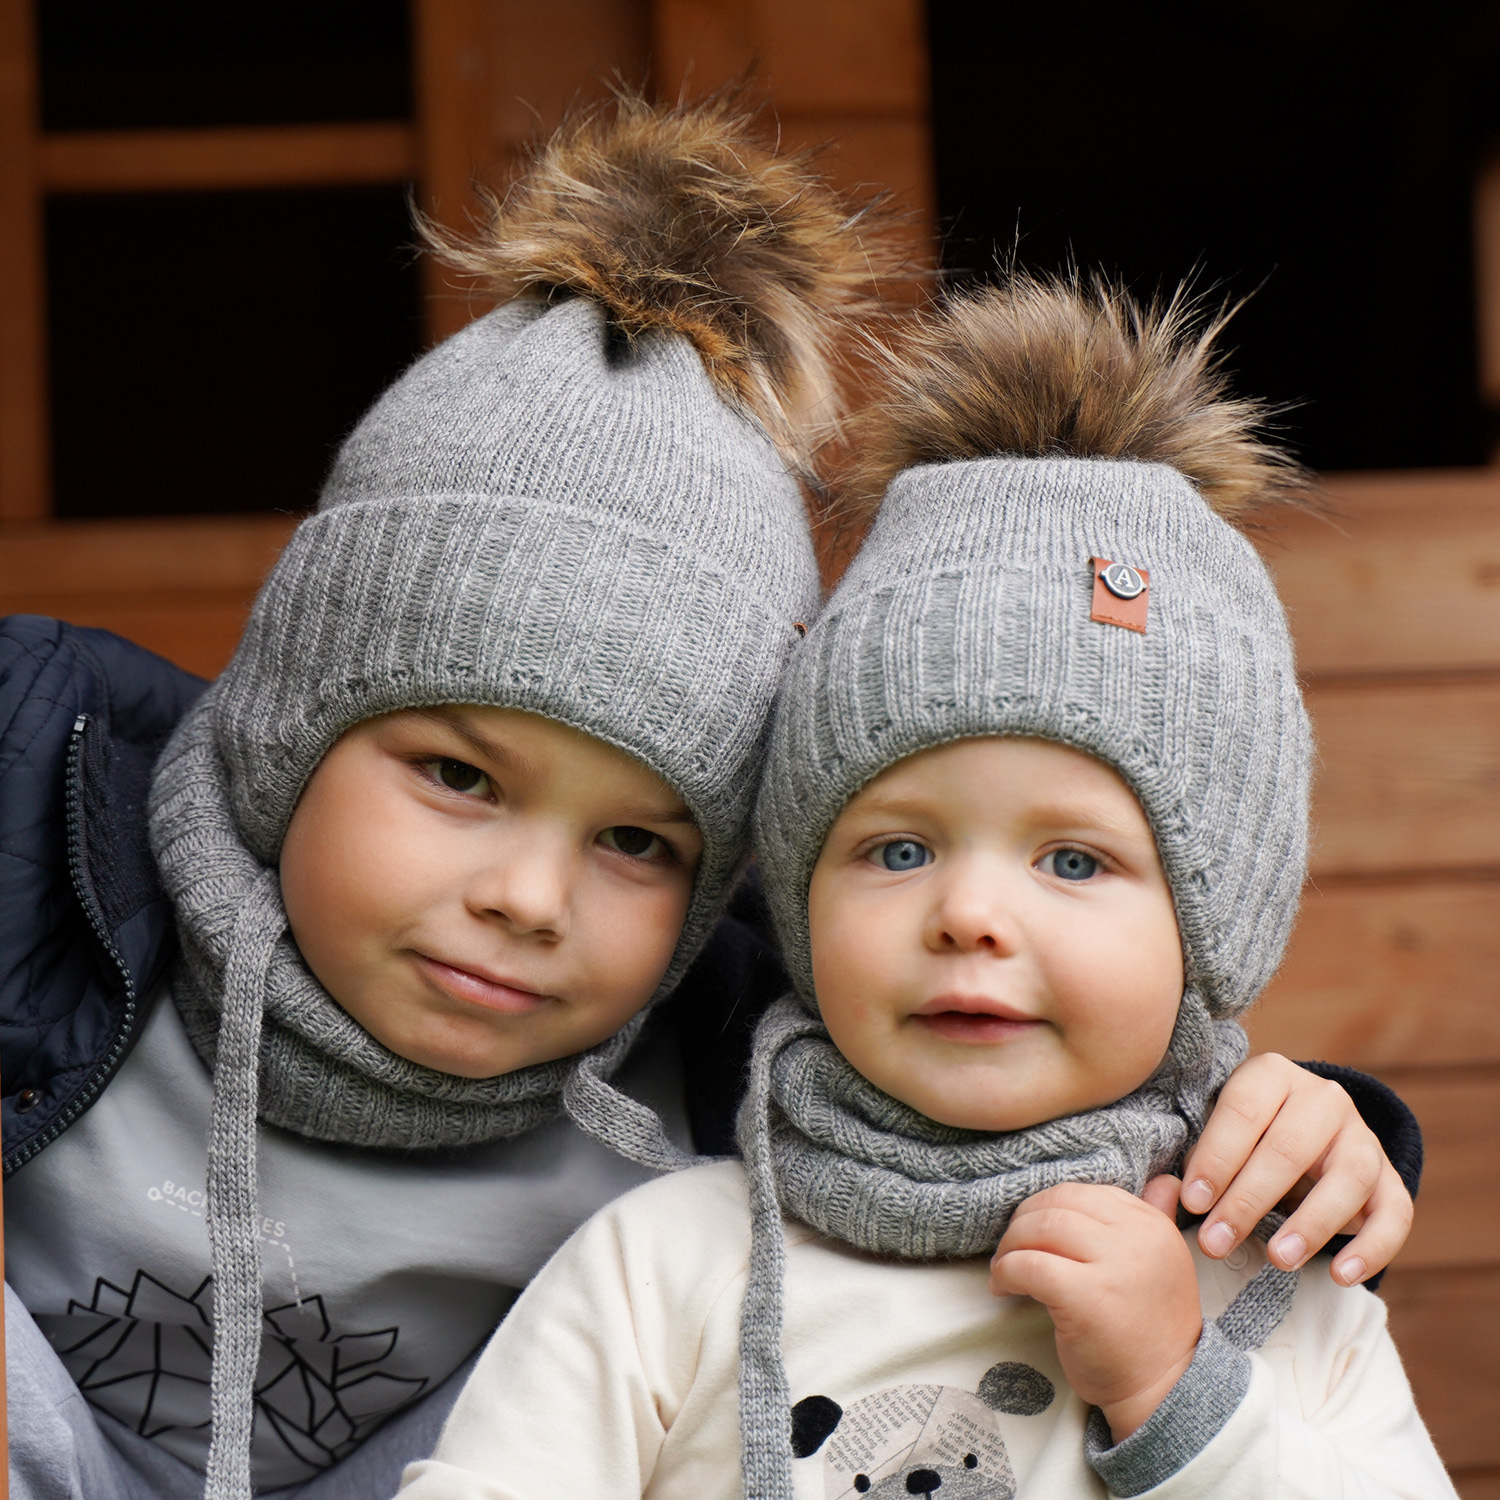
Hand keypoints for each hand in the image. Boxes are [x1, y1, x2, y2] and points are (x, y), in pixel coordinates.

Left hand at [989, 1180, 1200, 1441]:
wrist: (1163, 1389)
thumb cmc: (1150, 1326)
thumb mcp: (1163, 1262)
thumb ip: (1157, 1216)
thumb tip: (1162, 1180)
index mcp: (1152, 1224)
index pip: (1085, 1192)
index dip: (1049, 1206)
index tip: (1033, 1228)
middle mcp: (1137, 1238)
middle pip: (1059, 1203)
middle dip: (1023, 1220)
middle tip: (1011, 1245)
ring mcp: (1113, 1266)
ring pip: (1041, 1228)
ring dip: (1010, 1245)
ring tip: (1004, 1266)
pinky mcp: (1086, 1297)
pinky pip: (1030, 1265)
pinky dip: (1007, 1271)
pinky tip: (1003, 1286)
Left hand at [1175, 1053, 1412, 1284]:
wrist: (1304, 1131)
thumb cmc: (1245, 1137)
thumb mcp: (1221, 1129)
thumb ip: (1201, 1155)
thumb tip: (1169, 1196)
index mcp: (1272, 1075)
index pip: (1243, 1112)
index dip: (1216, 1158)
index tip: (1192, 1202)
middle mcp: (1323, 1098)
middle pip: (1289, 1149)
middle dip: (1248, 1201)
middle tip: (1217, 1243)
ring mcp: (1362, 1136)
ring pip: (1347, 1179)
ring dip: (1310, 1224)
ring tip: (1277, 1259)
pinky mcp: (1390, 1176)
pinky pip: (1394, 1212)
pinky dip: (1372, 1247)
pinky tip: (1341, 1275)